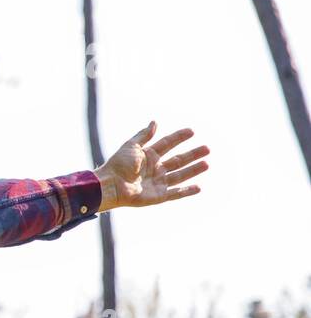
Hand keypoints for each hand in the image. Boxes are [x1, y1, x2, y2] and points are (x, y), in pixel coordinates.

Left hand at [95, 120, 209, 209]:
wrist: (111, 184)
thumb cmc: (118, 164)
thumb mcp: (131, 146)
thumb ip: (144, 135)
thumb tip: (155, 122)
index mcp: (148, 155)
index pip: (167, 144)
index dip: (179, 137)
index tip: (192, 131)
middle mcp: (155, 169)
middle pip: (178, 160)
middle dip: (192, 154)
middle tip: (207, 148)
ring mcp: (158, 182)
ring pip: (180, 175)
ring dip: (194, 170)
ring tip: (207, 164)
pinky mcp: (158, 196)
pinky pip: (176, 193)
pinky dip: (187, 191)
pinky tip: (199, 187)